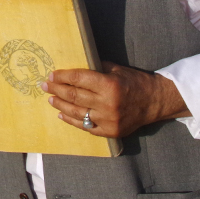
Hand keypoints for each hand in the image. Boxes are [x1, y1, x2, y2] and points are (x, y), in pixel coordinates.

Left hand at [41, 62, 189, 138]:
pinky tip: (62, 115)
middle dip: (56, 89)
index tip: (51, 75)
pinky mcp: (110, 131)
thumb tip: (72, 67)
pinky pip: (86, 127)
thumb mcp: (115, 69)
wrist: (155, 101)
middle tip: (44, 85)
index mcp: (109, 85)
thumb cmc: (134, 82)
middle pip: (74, 96)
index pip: (78, 79)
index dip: (62, 77)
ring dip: (60, 105)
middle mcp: (107, 104)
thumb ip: (95, 69)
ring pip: (76, 113)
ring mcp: (108, 120)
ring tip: (51, 99)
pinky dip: (72, 120)